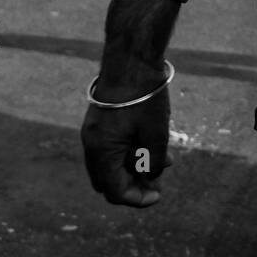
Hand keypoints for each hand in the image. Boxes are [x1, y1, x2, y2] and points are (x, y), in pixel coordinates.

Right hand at [81, 0, 181, 207]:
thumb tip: (151, 178)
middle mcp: (91, 144)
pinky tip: (152, 143)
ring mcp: (94, 131)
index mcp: (100, 151)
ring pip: (111, 162)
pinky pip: (112, 146)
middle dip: (134, 184)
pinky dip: (129, 151)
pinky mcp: (100, 120)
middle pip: (108, 181)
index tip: (157, 197)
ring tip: (164, 160)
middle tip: (158, 182)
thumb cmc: (144, 95)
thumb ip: (153, 162)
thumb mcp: (156, 133)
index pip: (115, 190)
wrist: (132, 58)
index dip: (137, 198)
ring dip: (134, 166)